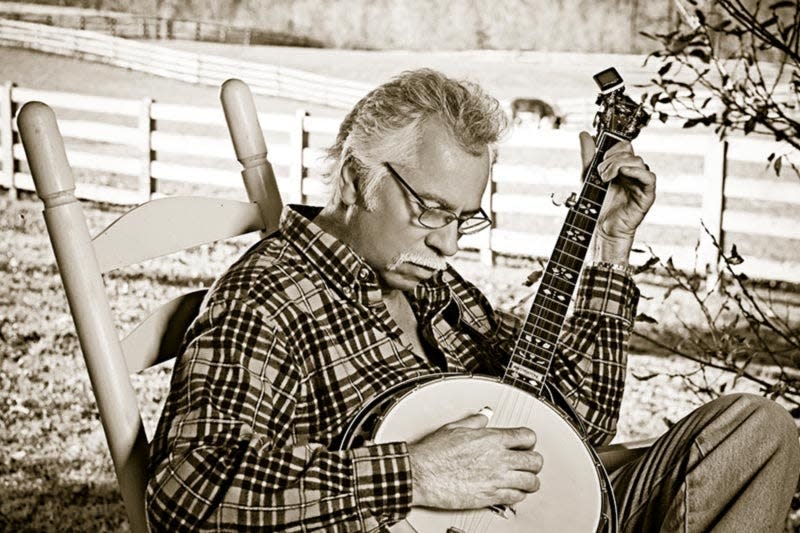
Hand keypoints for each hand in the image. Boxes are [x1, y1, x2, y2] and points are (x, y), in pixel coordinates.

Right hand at [407, 412, 542, 508]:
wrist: (421, 474)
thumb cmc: (434, 452)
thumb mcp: (455, 427)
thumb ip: (475, 421)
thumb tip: (484, 416)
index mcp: (491, 439)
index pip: (527, 437)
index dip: (529, 440)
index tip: (525, 443)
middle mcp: (498, 459)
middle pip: (535, 460)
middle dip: (534, 461)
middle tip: (528, 462)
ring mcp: (496, 479)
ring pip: (530, 482)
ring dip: (530, 480)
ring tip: (525, 479)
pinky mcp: (490, 497)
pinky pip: (516, 498)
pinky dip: (518, 495)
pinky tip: (513, 492)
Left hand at [579, 131, 655, 263]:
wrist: (600, 228)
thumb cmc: (596, 204)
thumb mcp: (588, 176)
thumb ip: (588, 155)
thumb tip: (584, 133)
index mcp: (621, 166)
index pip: (624, 146)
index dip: (612, 147)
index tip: (600, 157)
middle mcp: (633, 172)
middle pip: (630, 151)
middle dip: (612, 158)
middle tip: (600, 173)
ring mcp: (640, 183)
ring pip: (639, 161)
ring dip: (619, 165)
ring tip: (605, 178)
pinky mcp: (646, 195)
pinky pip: (649, 177)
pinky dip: (637, 172)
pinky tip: (623, 174)